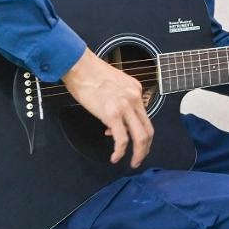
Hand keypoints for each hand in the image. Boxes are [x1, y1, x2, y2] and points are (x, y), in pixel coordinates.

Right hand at [62, 48, 153, 167]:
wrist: (80, 66)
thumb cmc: (90, 74)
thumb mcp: (113, 85)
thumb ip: (118, 101)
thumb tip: (113, 123)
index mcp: (136, 90)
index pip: (144, 116)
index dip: (138, 131)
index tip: (128, 140)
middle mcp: (135, 98)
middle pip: (148, 129)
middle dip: (146, 147)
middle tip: (140, 158)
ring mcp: (125, 106)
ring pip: (141, 137)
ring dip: (139, 153)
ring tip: (133, 162)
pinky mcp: (113, 114)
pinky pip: (122, 139)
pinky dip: (120, 152)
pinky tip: (115, 157)